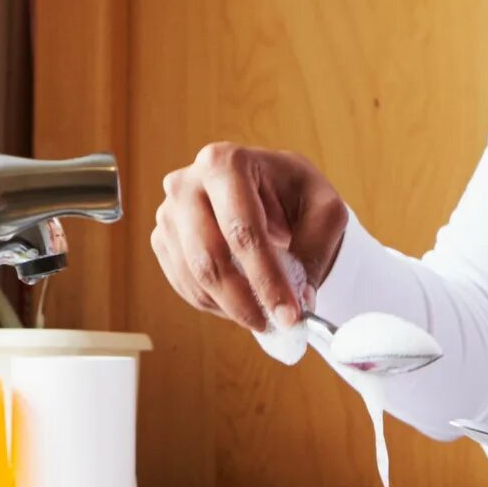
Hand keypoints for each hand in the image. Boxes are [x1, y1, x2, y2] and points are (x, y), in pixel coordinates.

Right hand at [151, 143, 351, 334]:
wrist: (270, 193)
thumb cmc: (297, 196)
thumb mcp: (324, 211)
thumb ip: (314, 252)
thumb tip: (299, 300)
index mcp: (226, 162)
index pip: (242, 230)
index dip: (266, 278)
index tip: (289, 314)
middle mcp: (186, 183)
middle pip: (210, 256)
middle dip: (244, 300)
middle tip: (274, 324)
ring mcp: (169, 212)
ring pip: (194, 277)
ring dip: (231, 307)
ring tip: (263, 315)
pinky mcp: (163, 239)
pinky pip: (184, 284)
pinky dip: (214, 304)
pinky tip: (240, 303)